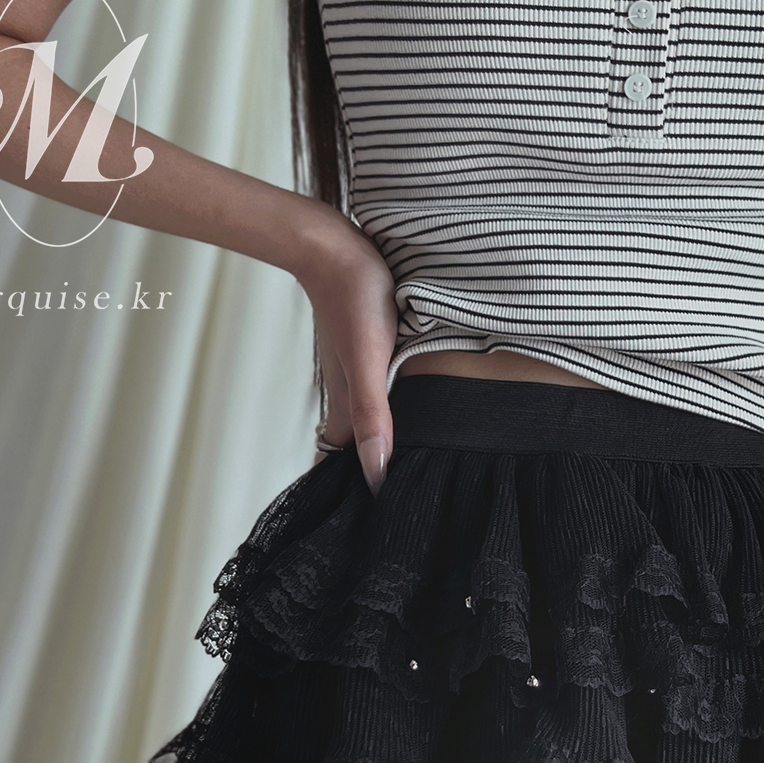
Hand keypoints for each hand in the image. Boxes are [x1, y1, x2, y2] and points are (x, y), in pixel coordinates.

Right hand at [288, 204, 398, 495]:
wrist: (332, 245)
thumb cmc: (354, 300)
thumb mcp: (369, 361)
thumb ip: (372, 415)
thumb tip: (377, 477)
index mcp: (345, 409)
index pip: (349, 465)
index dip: (366, 490)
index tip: (393, 517)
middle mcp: (350, 397)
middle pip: (363, 447)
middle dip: (382, 471)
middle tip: (421, 497)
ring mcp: (359, 375)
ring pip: (374, 419)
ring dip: (393, 440)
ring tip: (431, 465)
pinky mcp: (371, 352)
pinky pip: (384, 391)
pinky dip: (399, 407)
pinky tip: (423, 408)